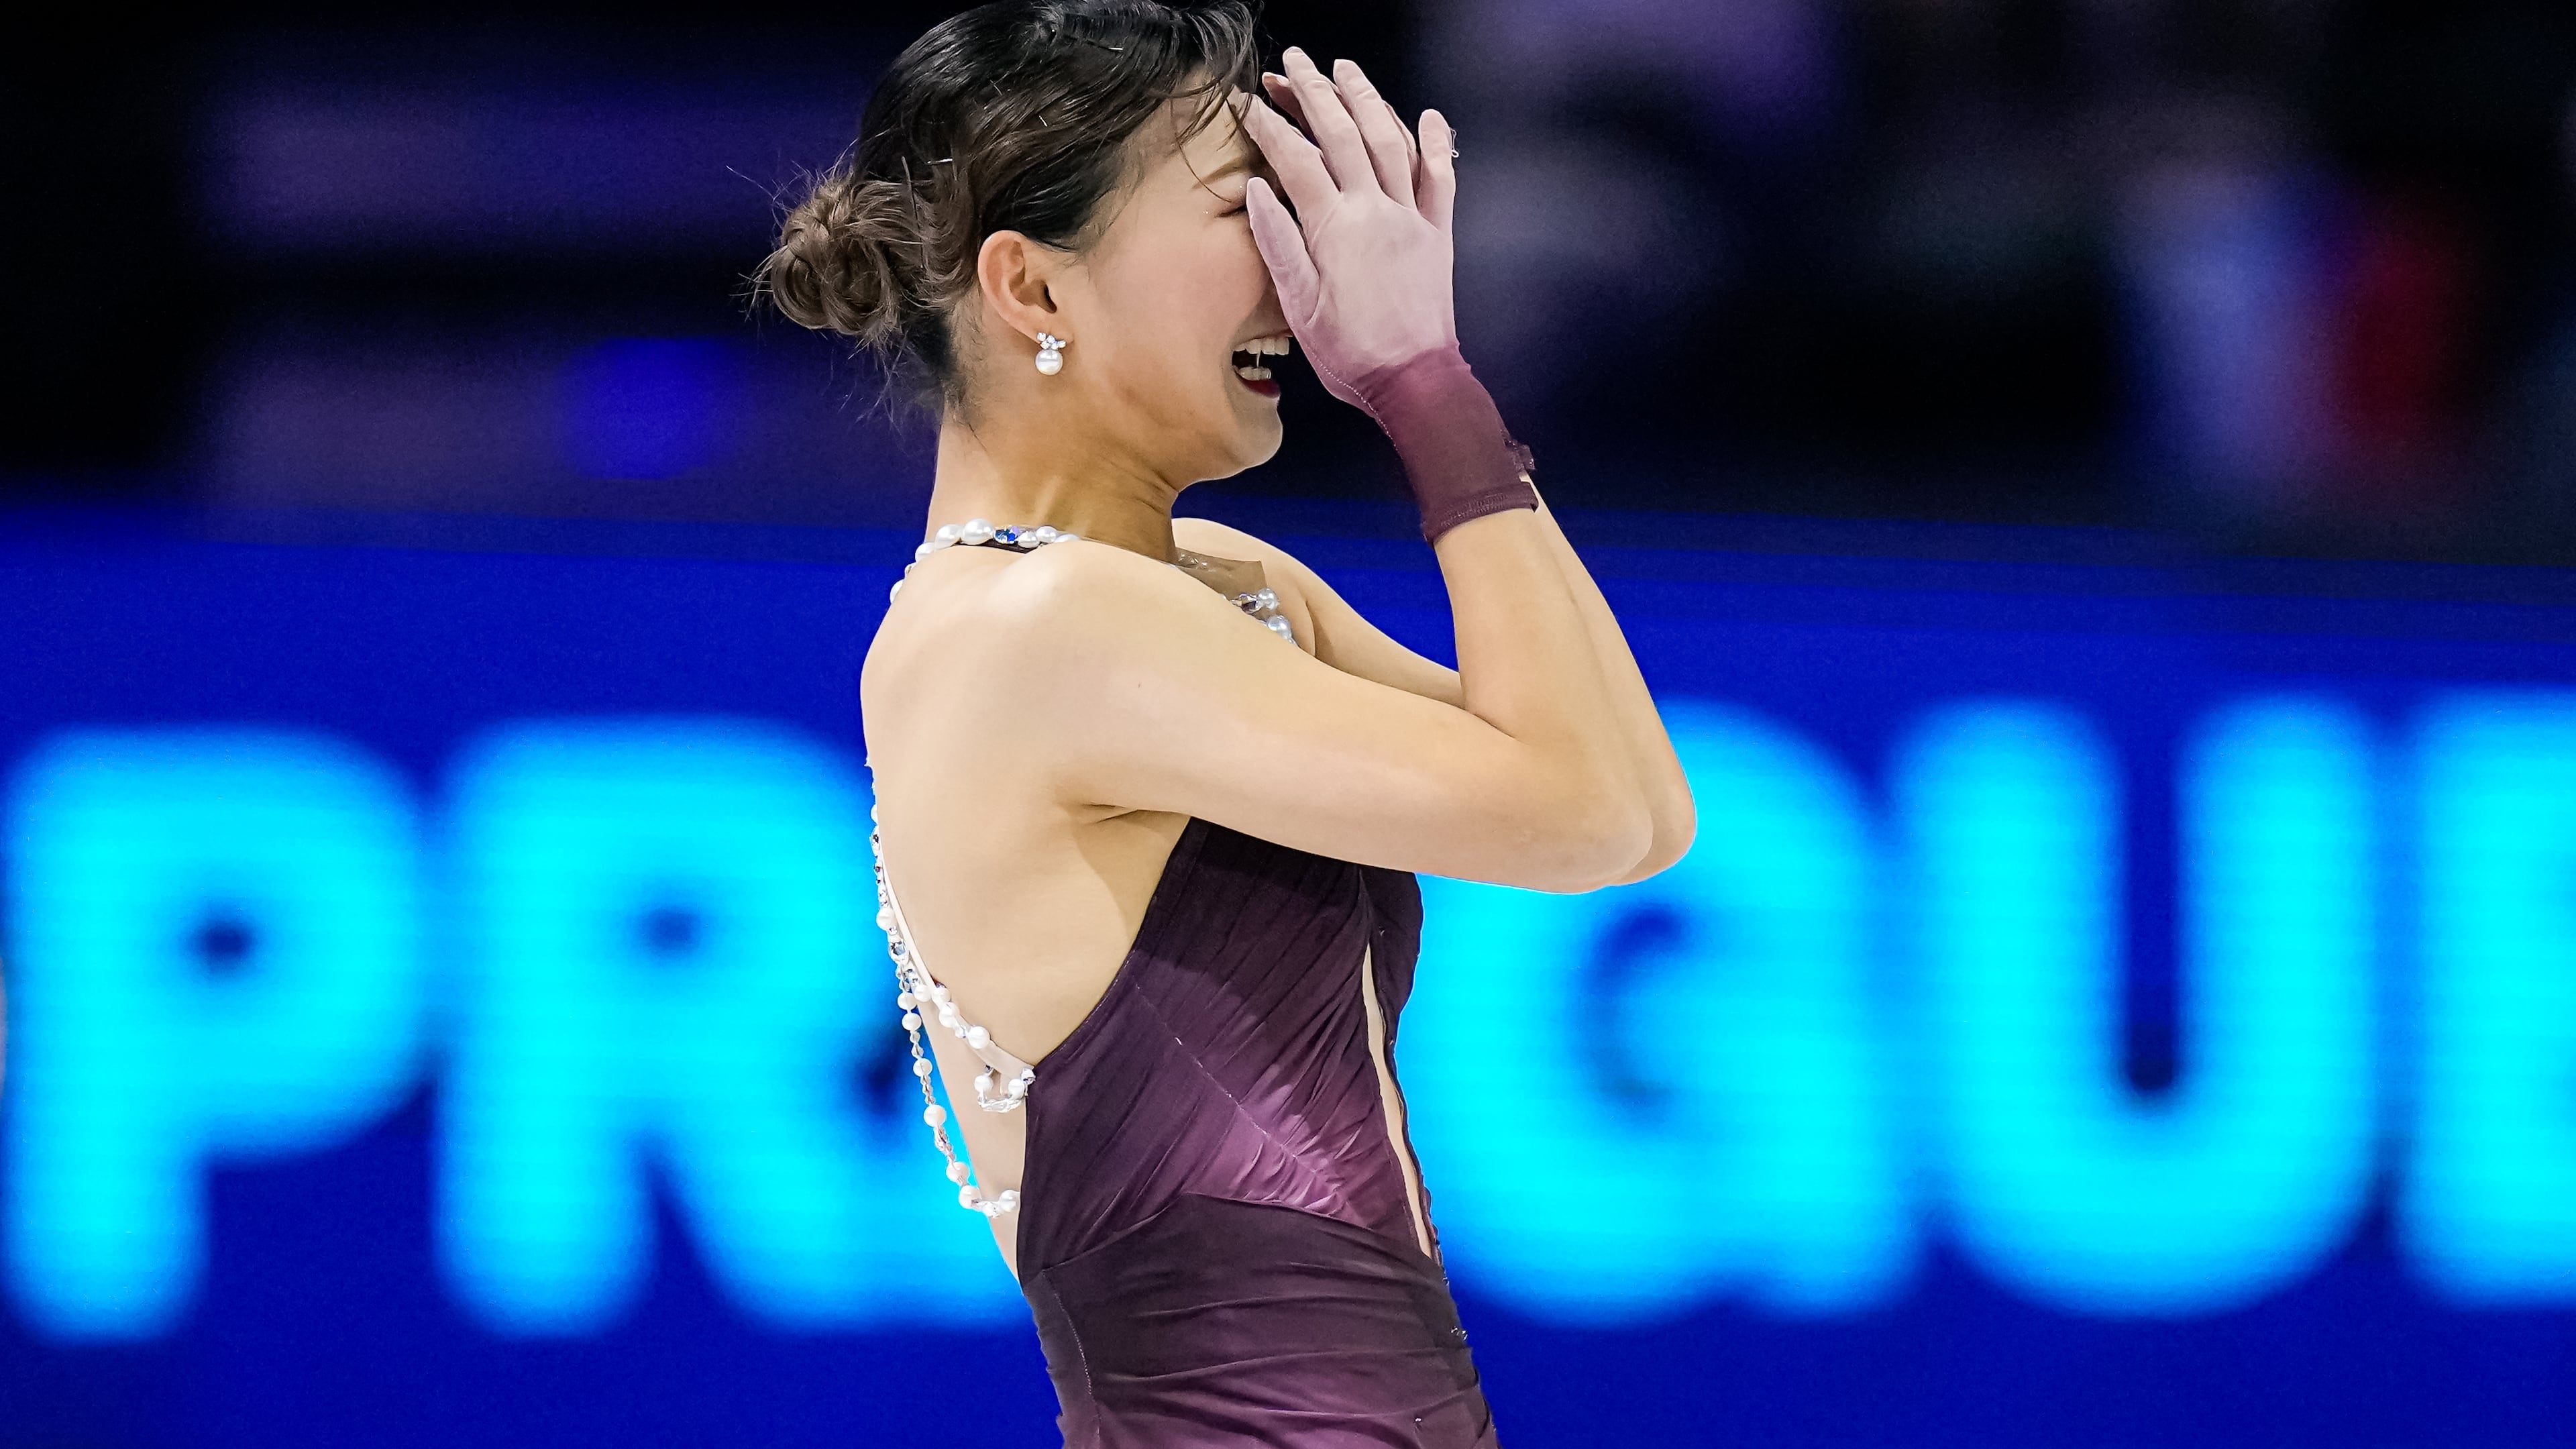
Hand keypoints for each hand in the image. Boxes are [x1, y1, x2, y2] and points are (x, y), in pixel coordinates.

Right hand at [1239, 50, 1459, 414]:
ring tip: (1345, 69)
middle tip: (1293, 62)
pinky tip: (1428, 116)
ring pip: (1390, 140)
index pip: (1295, 158)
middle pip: (1342, 133)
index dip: (1268, 125)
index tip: (1247, 103)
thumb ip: (1278, 242)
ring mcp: (1411, 217)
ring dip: (1366, 99)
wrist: (1414, 381)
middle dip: (1314, 91)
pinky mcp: (1437, 234)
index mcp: (1333, 226)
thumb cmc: (1350, 353)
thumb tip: (1257, 190)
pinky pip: (1441, 177)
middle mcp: (1375, 209)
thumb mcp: (1297, 305)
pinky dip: (1436, 142)